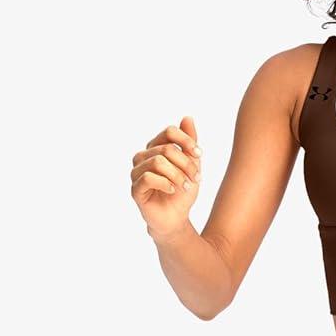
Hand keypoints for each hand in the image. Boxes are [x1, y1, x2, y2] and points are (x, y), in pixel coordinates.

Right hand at [131, 117, 201, 238]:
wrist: (176, 218)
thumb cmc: (182, 191)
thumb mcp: (191, 165)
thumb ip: (189, 142)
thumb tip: (187, 117)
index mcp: (155, 148)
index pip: (168, 132)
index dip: (186, 140)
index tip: (200, 154)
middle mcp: (143, 157)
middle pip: (166, 149)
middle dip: (186, 163)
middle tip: (197, 178)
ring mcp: (136, 172)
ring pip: (158, 162)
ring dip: (177, 175)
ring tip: (187, 186)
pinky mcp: (135, 189)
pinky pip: (148, 177)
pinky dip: (166, 183)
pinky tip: (173, 191)